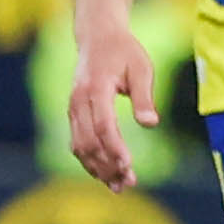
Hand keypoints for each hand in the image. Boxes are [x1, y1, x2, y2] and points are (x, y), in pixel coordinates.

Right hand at [66, 23, 158, 192]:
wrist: (97, 37)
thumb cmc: (124, 51)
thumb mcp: (141, 68)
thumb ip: (144, 97)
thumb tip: (150, 124)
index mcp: (95, 88)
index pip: (103, 125)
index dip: (115, 148)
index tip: (129, 166)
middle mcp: (78, 101)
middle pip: (89, 142)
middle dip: (107, 165)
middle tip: (128, 183)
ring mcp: (73, 109)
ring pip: (80, 146)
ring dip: (98, 169)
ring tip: (119, 186)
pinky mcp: (74, 114)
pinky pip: (77, 142)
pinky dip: (90, 161)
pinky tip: (106, 175)